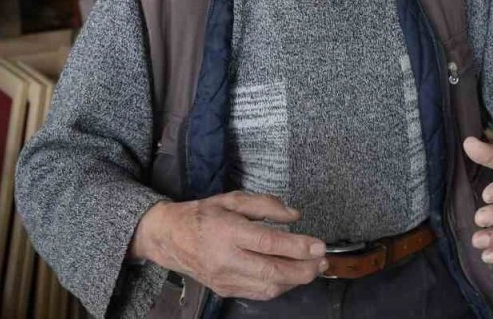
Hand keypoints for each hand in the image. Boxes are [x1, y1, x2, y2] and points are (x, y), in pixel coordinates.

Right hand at [129, 191, 326, 300]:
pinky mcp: (225, 290)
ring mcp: (224, 279)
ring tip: (313, 268)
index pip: (269, 243)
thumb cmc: (204, 214)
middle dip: (304, 269)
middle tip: (323, 261)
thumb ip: (266, 205)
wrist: (169, 238)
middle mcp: (226, 259)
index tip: (320, 246)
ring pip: (268, 287)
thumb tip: (295, 216)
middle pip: (272, 271)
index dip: (298, 246)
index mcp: (228, 231)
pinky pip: (259, 293)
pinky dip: (280, 286)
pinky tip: (291, 275)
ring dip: (295, 280)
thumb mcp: (233, 199)